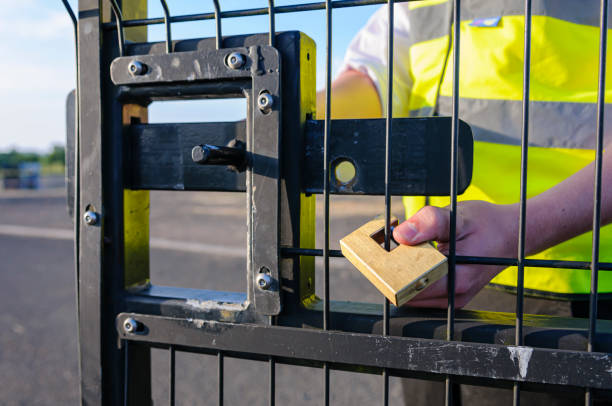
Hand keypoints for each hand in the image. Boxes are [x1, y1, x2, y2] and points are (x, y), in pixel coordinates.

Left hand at [392, 201, 518, 308]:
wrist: (513, 233)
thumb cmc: (488, 224)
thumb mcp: (458, 217)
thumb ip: (429, 223)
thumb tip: (400, 234)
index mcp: (455, 281)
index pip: (408, 288)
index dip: (390, 270)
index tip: (384, 250)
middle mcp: (454, 296)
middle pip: (406, 294)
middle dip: (393, 272)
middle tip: (389, 247)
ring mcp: (453, 298)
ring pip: (412, 294)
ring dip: (402, 275)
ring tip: (403, 250)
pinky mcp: (451, 294)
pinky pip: (422, 291)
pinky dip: (413, 276)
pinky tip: (414, 257)